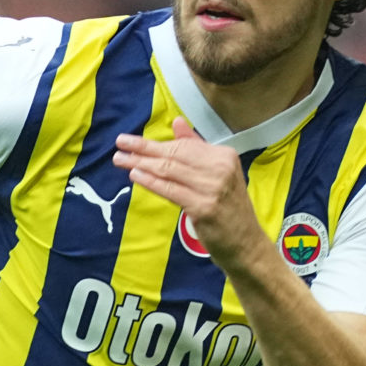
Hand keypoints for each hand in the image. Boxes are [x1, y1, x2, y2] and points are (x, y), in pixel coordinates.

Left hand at [112, 116, 266, 266]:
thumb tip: (178, 122)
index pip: (182, 146)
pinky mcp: (203, 208)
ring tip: (121, 159)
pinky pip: (170, 190)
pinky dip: (151, 182)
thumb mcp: (218, 173)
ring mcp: (213, 188)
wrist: (246, 243)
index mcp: (224, 155)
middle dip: (143, 149)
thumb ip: (196, 148)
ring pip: (169, 171)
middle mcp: (220, 168)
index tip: (131, 140)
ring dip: (141, 164)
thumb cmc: (228, 208)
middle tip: (119, 143)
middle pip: (174, 155)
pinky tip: (135, 175)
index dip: (154, 143)